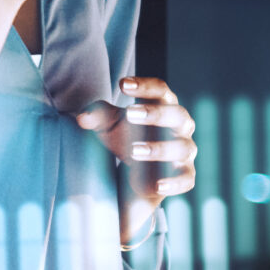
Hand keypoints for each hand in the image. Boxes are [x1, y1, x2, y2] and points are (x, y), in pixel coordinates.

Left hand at [75, 76, 197, 218]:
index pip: (160, 90)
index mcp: (164, 105)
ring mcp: (185, 151)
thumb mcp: (108, 124)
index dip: (144, 86)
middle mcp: (180, 126)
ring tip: (133, 151)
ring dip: (159, 148)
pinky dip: (175, 183)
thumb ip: (97, 116)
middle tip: (130, 114)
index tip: (123, 84)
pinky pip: (186, 179)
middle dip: (155, 114)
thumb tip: (83, 118)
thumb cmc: (126, 135)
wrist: (135, 169)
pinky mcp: (185, 175)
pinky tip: (157, 185)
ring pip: (182, 147)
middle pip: (177, 114)